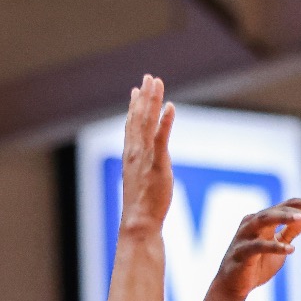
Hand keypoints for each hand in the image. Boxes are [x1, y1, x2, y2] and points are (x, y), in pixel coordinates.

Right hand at [120, 74, 175, 228]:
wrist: (139, 222)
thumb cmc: (141, 208)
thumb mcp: (141, 182)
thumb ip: (144, 168)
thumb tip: (149, 164)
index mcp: (130, 156)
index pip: (132, 125)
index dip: (135, 106)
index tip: (137, 90)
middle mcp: (135, 152)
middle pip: (138, 118)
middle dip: (144, 96)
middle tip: (149, 77)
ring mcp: (145, 157)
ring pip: (147, 122)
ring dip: (152, 100)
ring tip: (157, 83)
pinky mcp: (157, 164)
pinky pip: (161, 138)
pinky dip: (165, 121)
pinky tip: (170, 106)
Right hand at [214, 197, 300, 300]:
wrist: (233, 287)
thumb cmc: (257, 265)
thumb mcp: (278, 245)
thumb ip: (289, 232)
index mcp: (262, 219)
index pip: (287, 206)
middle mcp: (252, 222)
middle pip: (278, 209)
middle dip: (299, 210)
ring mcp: (245, 236)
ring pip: (264, 219)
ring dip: (284, 217)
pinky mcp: (241, 252)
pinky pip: (258, 246)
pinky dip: (274, 247)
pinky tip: (290, 249)